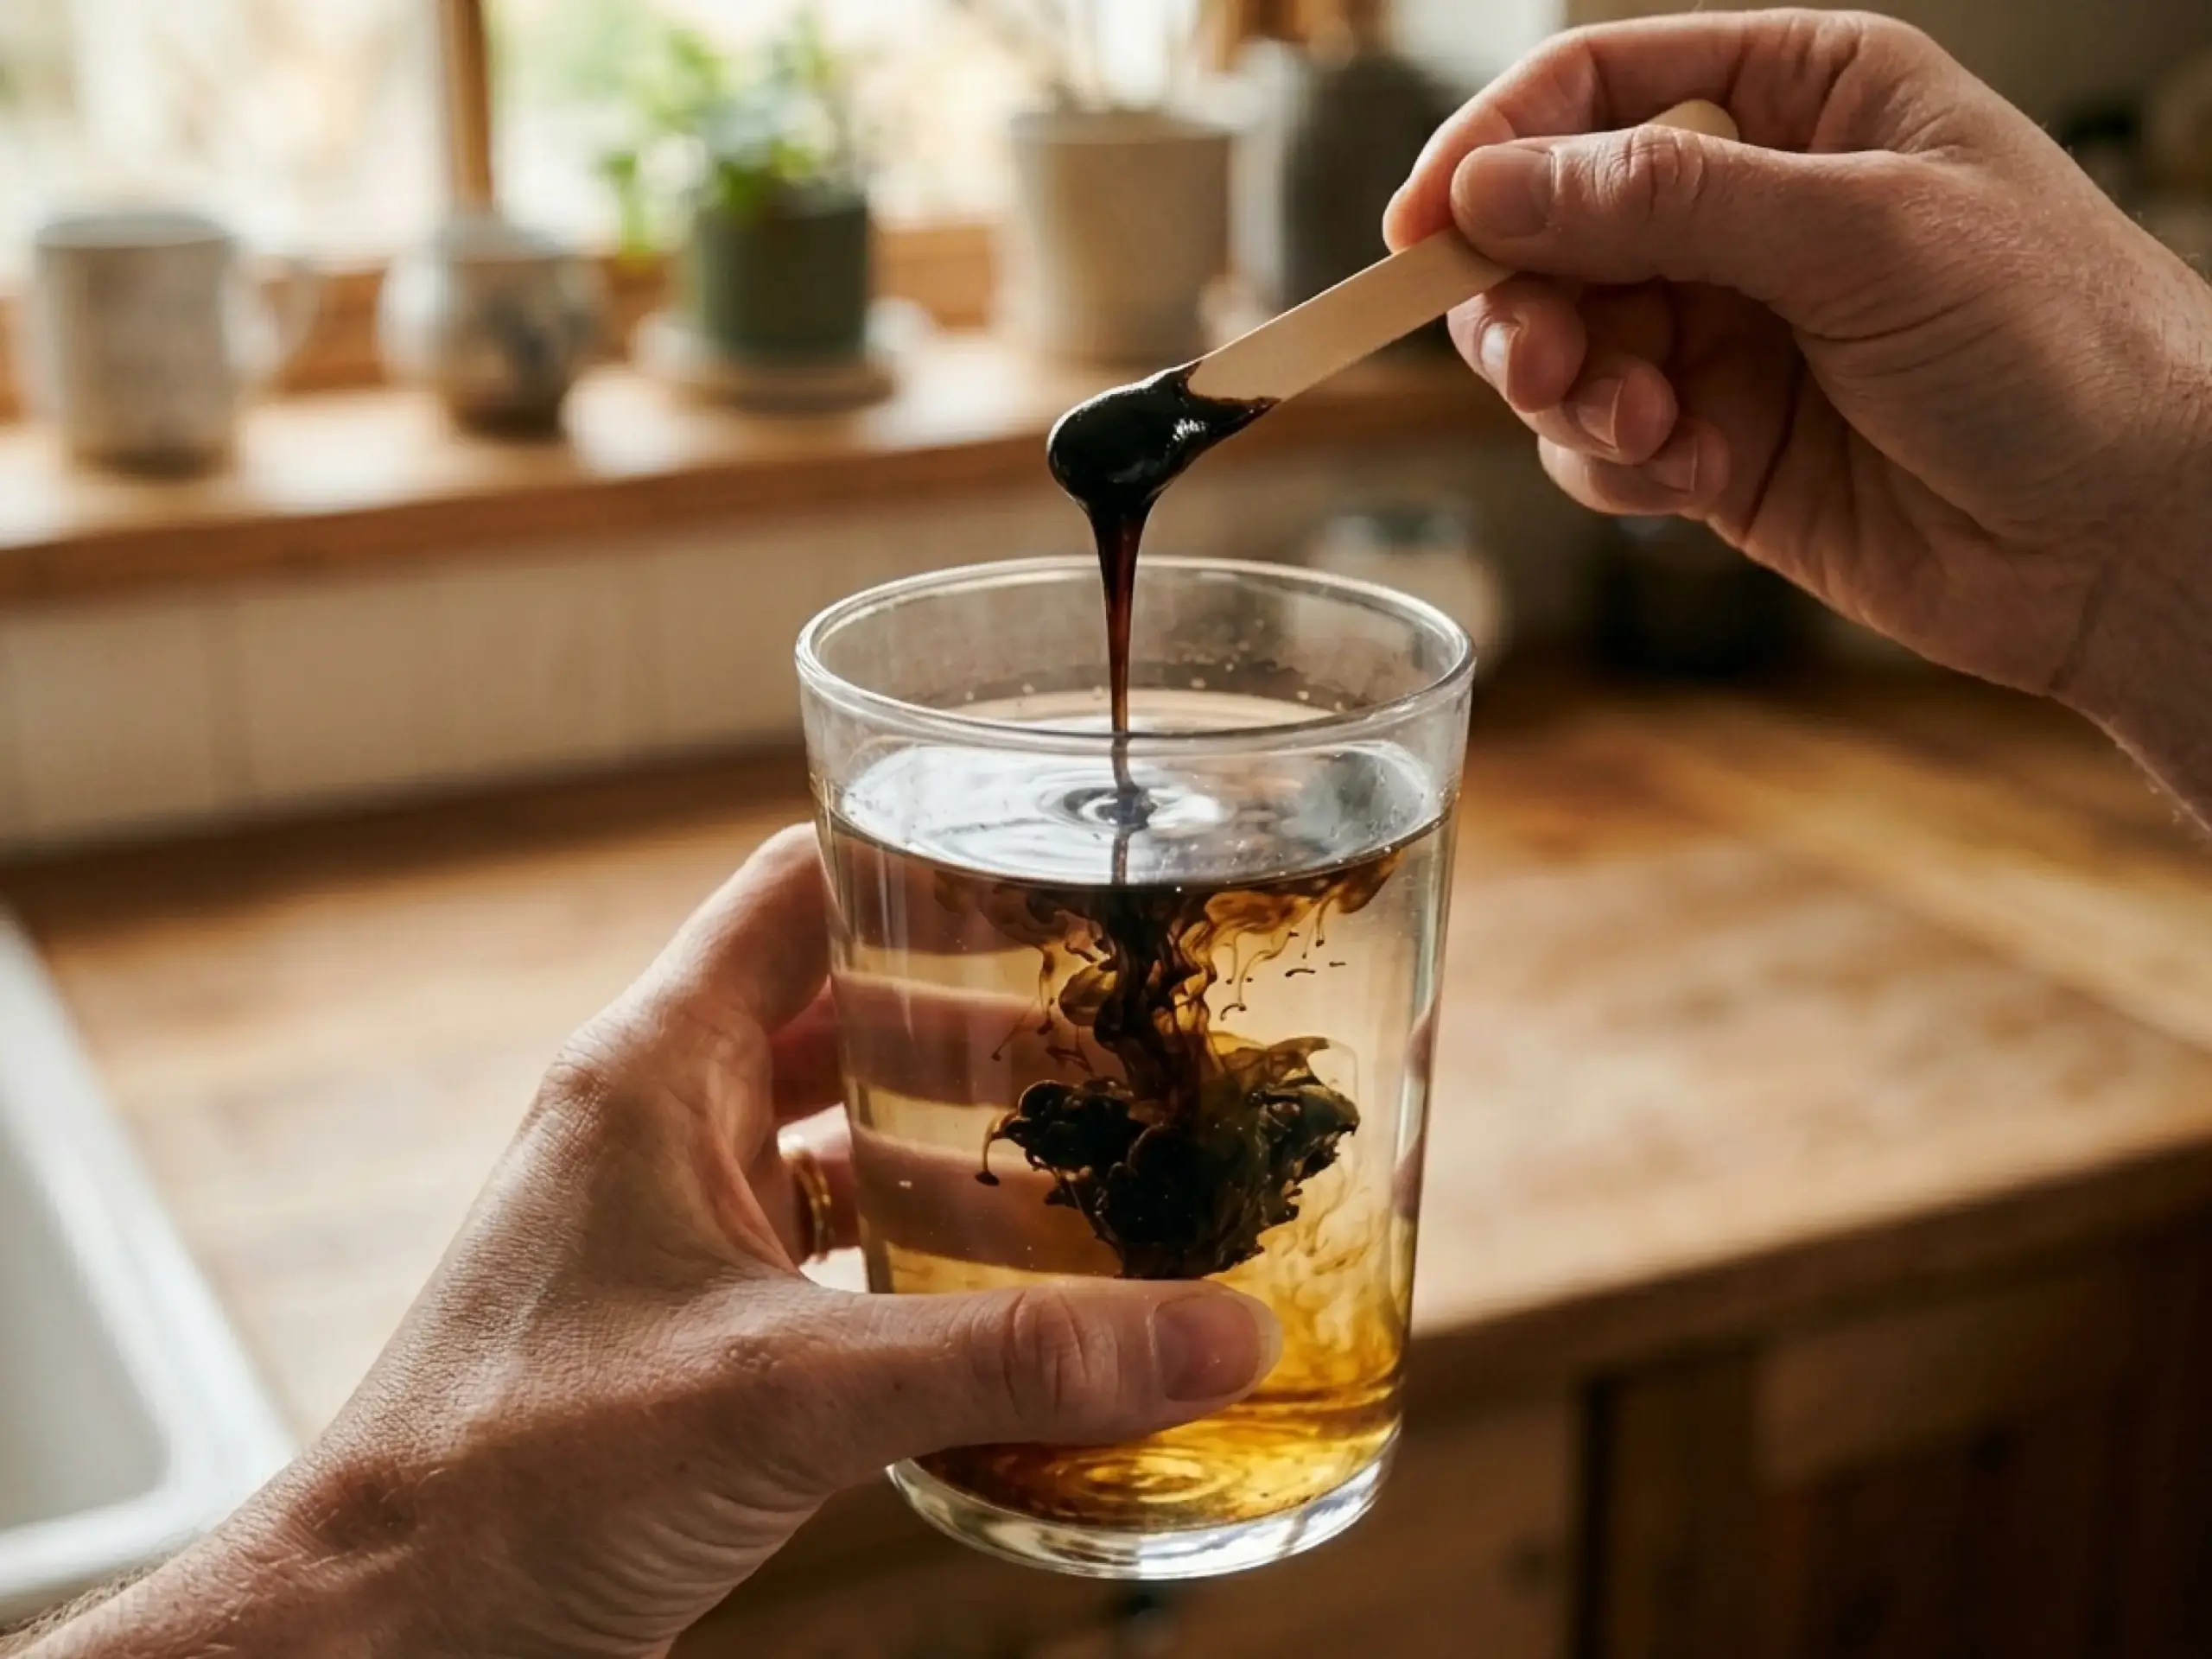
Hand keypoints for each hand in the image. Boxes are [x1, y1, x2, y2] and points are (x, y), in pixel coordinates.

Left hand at [30, 828, 1276, 1658]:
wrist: (388, 1633)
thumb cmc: (515, 1480)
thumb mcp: (790, 1392)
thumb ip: (1012, 1359)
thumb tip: (1218, 1329)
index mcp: (656, 1071)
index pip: (797, 889)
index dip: (918, 862)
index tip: (1051, 869)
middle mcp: (660, 1124)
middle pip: (842, 1012)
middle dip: (981, 1022)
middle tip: (1119, 1041)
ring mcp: (667, 1224)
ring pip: (835, 1133)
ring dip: (950, 1141)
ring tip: (1092, 1159)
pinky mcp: (685, 1323)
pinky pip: (821, 1244)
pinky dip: (911, 1248)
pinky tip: (1005, 1292)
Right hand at [1388, 10, 2211, 809]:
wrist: (2130, 534)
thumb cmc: (2056, 344)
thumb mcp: (1863, 233)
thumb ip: (1666, 204)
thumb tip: (1496, 187)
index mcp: (1804, 100)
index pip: (1600, 89)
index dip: (1497, 149)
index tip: (1423, 229)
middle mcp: (1753, 210)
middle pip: (1554, 227)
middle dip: (1527, 297)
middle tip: (1539, 359)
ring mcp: (1730, 332)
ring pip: (1561, 342)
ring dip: (1570, 390)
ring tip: (1644, 426)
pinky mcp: (1717, 446)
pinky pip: (1599, 442)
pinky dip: (1614, 463)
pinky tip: (1687, 477)